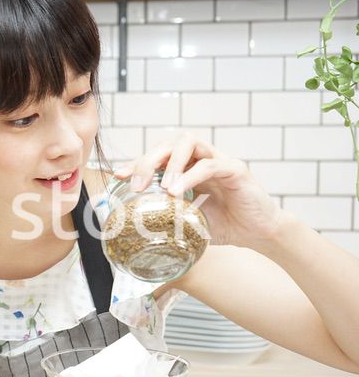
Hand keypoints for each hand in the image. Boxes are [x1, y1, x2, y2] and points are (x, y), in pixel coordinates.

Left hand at [114, 133, 283, 248]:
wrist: (260, 234)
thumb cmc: (224, 224)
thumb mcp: (188, 220)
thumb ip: (166, 216)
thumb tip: (134, 227)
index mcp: (188, 167)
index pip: (158, 156)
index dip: (136, 162)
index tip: (117, 175)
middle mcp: (201, 158)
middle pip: (170, 143)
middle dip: (148, 160)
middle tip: (135, 183)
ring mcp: (219, 160)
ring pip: (189, 142)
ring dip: (170, 163)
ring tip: (160, 187)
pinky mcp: (236, 170)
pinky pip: (210, 164)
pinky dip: (190, 176)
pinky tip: (177, 192)